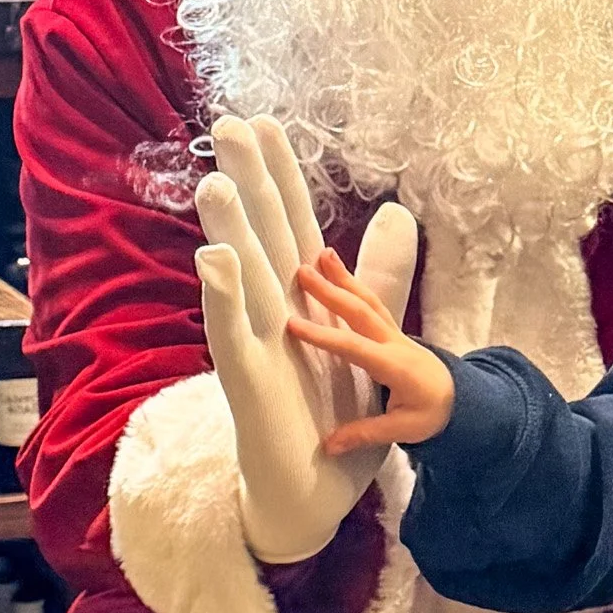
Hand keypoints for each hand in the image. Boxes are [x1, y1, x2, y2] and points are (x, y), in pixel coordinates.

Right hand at [194, 115, 416, 563]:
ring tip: (215, 182)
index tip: (264, 123)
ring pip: (240, 279)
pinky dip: (225, 299)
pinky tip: (215, 261)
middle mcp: (271, 314)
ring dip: (228, 230)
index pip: (290, 224)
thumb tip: (398, 214)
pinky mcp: (249, 386)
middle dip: (246, 183)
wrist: (313, 490)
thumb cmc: (326, 414)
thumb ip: (380, 275)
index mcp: (300, 300)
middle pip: (259, 236)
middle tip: (227, 126)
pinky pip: (235, 337)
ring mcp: (255, 347)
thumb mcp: (367, 332)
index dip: (280, 176)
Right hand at [289, 249, 455, 452]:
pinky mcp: (394, 333)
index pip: (354, 347)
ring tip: (323, 254)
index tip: (293, 324)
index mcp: (394, 366)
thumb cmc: (435, 414)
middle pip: (360, 311)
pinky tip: (340, 274)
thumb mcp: (404, 430)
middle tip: (302, 271)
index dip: (323, 336)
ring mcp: (396, 334)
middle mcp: (394, 343)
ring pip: (368, 300)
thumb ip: (365, 433)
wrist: (465, 400)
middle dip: (331, 291)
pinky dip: (355, 287)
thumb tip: (328, 446)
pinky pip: (373, 305)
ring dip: (344, 277)